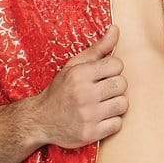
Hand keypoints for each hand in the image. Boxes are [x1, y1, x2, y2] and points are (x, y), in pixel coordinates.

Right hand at [34, 25, 127, 148]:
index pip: (117, 65)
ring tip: (102, 105)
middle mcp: (84, 94)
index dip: (112, 70)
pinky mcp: (91, 133)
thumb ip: (97, 49)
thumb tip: (116, 29)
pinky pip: (117, 124)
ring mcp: (88, 115)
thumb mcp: (74, 66)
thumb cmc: (61, 90)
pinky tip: (100, 119)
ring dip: (116, 105)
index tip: (103, 76)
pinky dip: (112, 122)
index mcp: (80, 74)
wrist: (40, 120)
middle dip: (115, 87)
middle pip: (122, 84)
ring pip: (123, 104)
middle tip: (103, 91)